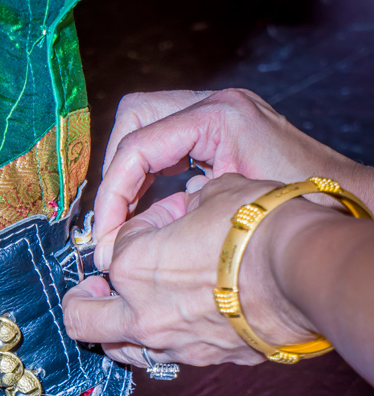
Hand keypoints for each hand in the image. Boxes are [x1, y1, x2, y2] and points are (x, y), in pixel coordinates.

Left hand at [64, 174, 323, 367]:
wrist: (304, 273)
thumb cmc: (258, 227)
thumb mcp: (214, 195)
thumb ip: (180, 208)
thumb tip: (180, 211)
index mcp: (130, 265)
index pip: (114, 248)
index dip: (135, 230)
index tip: (160, 223)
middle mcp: (140, 312)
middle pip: (79, 317)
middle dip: (81, 300)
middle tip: (93, 288)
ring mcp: (169, 344)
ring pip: (115, 348)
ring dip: (113, 329)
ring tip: (130, 310)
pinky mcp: (201, 361)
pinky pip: (162, 358)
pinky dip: (157, 343)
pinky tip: (173, 324)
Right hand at [93, 88, 368, 270]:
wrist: (339, 201)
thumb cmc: (298, 206)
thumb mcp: (230, 213)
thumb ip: (174, 215)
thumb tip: (128, 237)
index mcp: (217, 116)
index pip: (137, 144)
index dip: (113, 191)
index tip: (106, 232)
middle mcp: (211, 106)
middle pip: (133, 119)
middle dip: (116, 172)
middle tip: (112, 219)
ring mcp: (212, 115)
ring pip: (142, 128)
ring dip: (129, 173)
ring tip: (124, 218)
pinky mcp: (214, 131)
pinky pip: (163, 143)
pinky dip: (148, 175)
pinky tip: (150, 210)